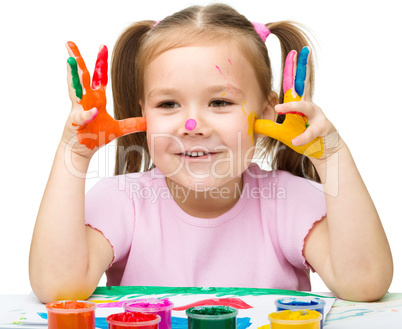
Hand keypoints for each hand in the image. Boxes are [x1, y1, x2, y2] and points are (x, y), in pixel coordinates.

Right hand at [62, 41, 145, 157]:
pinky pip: (82, 117)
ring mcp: (78, 110)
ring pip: (74, 90)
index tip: (102, 47)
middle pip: (82, 77)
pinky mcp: (76, 123)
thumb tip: (148, 122)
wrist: (81, 150)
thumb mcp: (118, 130)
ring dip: (72, 76)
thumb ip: (132, 124)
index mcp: (95, 100)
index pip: (98, 78)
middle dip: (78, 60)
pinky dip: (87, 114)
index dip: (100, 63)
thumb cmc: (96, 137)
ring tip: (70, 61)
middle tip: (71, 44)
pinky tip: (94, 111)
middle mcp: (85, 101)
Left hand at [254, 47, 324, 158]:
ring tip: (278, 109)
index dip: (292, 69)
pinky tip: (295, 141)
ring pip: (306, 107)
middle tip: (303, 51)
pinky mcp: (322, 129)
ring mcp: (317, 116)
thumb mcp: (282, 132)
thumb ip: (269, 127)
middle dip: (303, 67)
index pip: (294, 84)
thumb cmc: (302, 136)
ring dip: (292, 107)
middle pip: (306, 83)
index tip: (293, 52)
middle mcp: (310, 105)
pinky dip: (302, 137)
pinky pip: (310, 133)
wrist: (324, 149)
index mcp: (300, 103)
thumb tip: (253, 124)